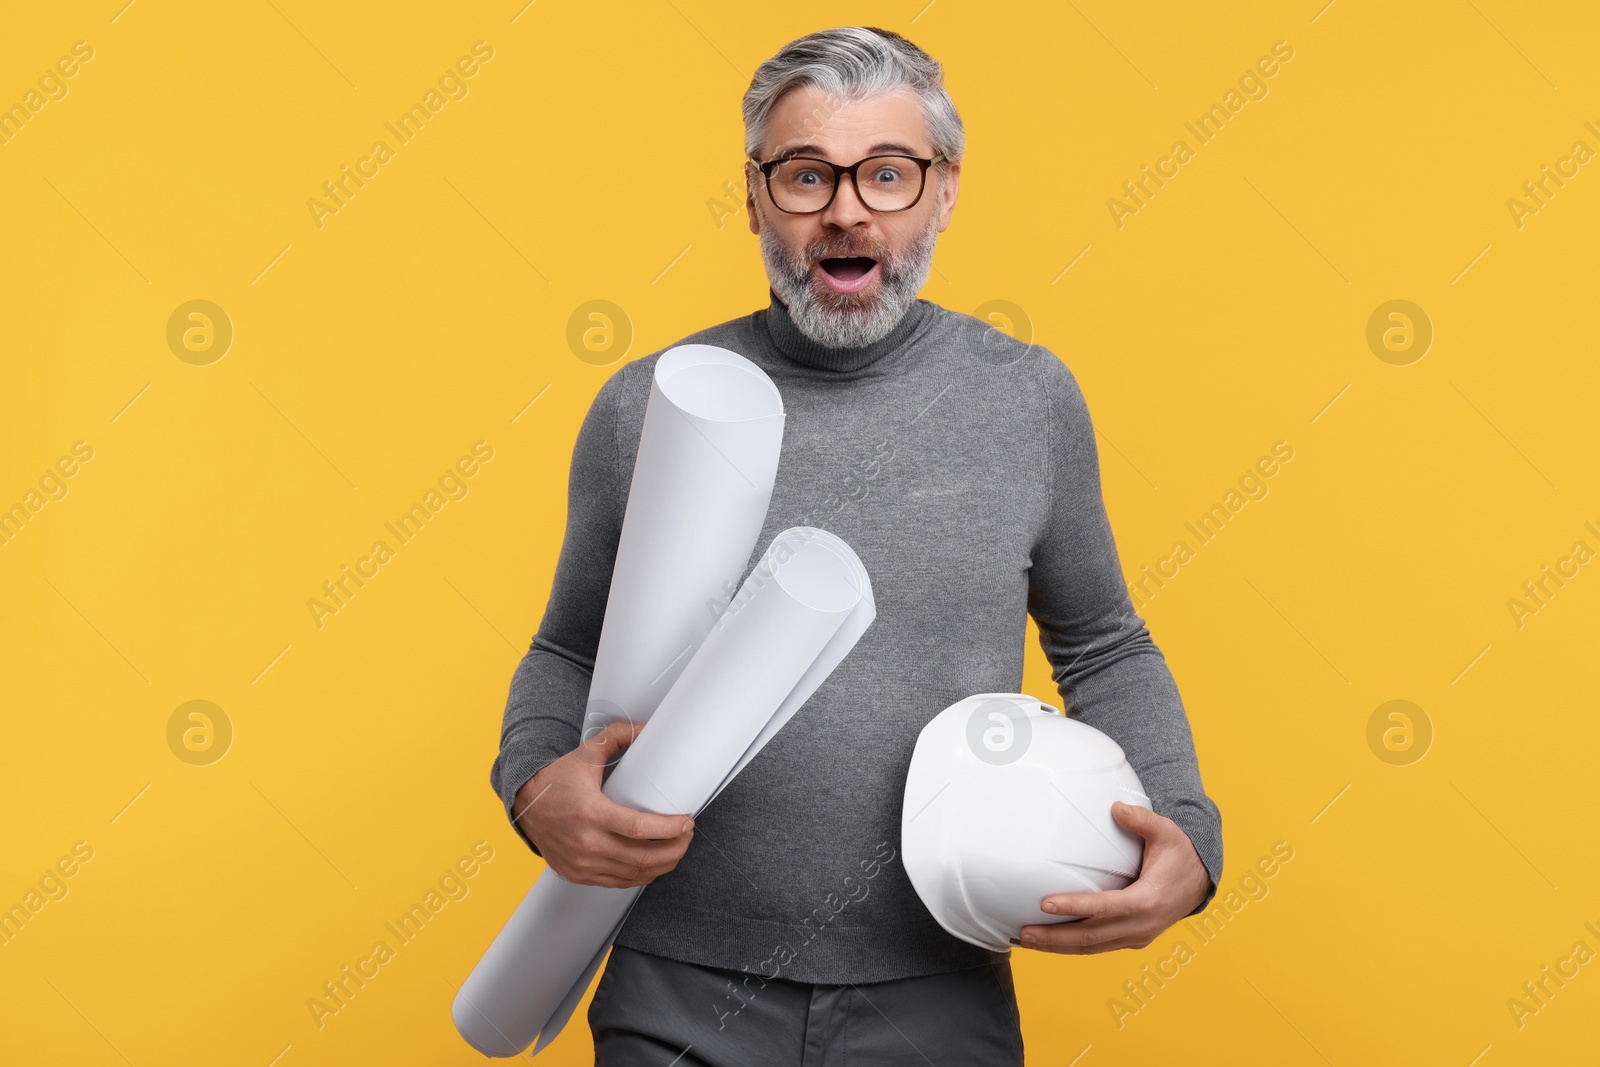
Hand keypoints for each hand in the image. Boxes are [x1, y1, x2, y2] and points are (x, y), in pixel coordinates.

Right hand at [512, 719, 694, 887]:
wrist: (524, 804)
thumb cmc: (556, 780)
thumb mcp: (587, 753)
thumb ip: (618, 735)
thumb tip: (646, 728)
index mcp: (591, 813)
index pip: (639, 828)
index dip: (670, 828)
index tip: (687, 822)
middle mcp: (586, 843)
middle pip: (642, 857)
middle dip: (674, 849)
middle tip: (687, 836)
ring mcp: (582, 863)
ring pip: (634, 874)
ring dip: (662, 865)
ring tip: (677, 849)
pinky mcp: (578, 875)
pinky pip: (618, 883)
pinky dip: (640, 876)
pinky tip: (653, 865)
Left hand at [1018, 801, 1210, 953]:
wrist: (1200, 881)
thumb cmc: (1180, 855)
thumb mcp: (1166, 832)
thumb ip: (1142, 820)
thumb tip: (1116, 809)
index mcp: (1147, 901)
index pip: (1104, 908)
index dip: (1074, 907)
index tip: (1045, 904)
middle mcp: (1140, 925)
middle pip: (1092, 937)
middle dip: (1055, 937)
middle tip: (1024, 932)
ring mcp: (1136, 936)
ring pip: (1093, 947)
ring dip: (1059, 946)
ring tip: (1028, 940)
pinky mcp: (1131, 939)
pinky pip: (1098, 946)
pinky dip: (1073, 947)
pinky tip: (1050, 942)